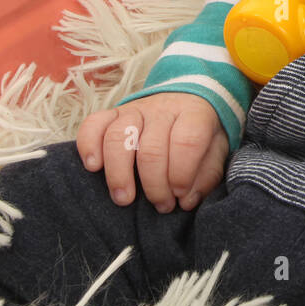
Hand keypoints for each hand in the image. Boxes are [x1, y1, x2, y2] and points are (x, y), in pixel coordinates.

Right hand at [77, 92, 229, 213]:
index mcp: (194, 114)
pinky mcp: (112, 113)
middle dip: (155, 185)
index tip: (181, 196)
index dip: (182, 173)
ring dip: (119, 174)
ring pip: (118, 137)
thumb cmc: (200, 133)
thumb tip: (187, 200)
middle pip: (151, 148)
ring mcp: (135, 109)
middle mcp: (162, 109)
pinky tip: (93, 168)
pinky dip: (88, 145)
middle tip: (161, 206)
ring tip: (125, 199)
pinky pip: (93, 124)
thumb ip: (207, 174)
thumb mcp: (216, 149)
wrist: (186, 99)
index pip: (187, 141)